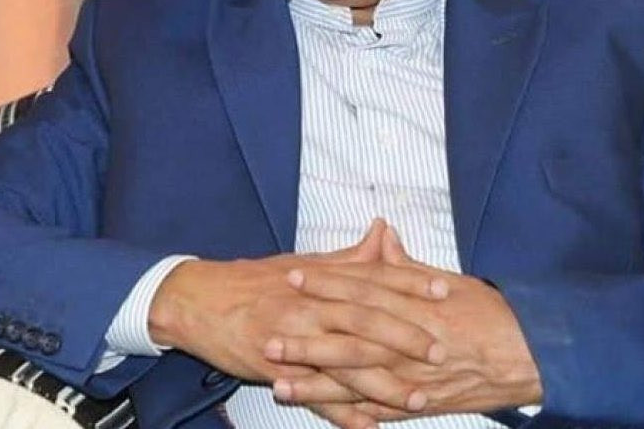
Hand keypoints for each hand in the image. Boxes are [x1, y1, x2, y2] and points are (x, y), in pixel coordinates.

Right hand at [147, 220, 445, 395]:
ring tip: (417, 398)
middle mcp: (309, 304)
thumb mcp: (305, 263)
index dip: (409, 285)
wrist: (199, 299)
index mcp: (320, 277)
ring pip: (344, 361)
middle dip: (405, 337)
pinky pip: (313, 394)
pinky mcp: (274, 368)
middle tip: (440, 351)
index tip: (444, 292)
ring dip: (383, 383)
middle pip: (364, 320)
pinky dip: (341, 412)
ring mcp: (291, 337)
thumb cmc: (256, 281)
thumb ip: (349, 257)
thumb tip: (383, 233)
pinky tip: (368, 426)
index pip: (372, 279)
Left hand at [267, 227, 541, 425]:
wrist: (531, 355)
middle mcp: (411, 342)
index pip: (363, 289)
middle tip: (269, 338)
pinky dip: (354, 417)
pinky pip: (383, 412)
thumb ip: (407, 265)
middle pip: (352, 339)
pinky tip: (323, 418)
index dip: (326, 283)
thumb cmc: (490, 314)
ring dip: (318, 386)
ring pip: (359, 383)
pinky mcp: (422, 405)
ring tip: (280, 386)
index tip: (293, 276)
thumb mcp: (450, 280)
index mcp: (416, 304)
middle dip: (307, 340)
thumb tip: (380, 235)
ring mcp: (415, 378)